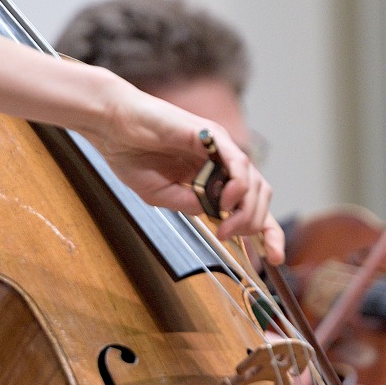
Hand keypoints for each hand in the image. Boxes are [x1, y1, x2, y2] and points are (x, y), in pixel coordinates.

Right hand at [83, 79, 283, 262]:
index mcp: (210, 178)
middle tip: (228, 236)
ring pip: (255, 182)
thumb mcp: (160, 195)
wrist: (112, 127)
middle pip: (260, 197)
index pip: (250, 206)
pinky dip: (239, 184)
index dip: (267, 232)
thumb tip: (218, 217)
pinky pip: (238, 162)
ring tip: (226, 224)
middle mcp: (220, 162)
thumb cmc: (131, 155)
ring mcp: (219, 148)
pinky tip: (226, 199)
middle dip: (255, 224)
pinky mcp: (211, 135)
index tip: (272, 257)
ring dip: (246, 210)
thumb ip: (189, 205)